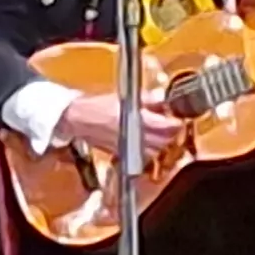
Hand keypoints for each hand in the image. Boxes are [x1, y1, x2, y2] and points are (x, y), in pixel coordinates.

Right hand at [55, 86, 181, 152]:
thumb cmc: (96, 106)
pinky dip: (149, 152)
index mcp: (137, 121)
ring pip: (156, 152)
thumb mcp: (126, 97)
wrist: (77, 119)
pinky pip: (143, 157)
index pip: (168, 128)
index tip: (178, 118)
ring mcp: (128, 148)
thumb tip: (164, 99)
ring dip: (162, 144)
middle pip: (166, 142)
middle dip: (171, 133)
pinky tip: (147, 142)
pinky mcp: (122, 154)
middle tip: (171, 124)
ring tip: (161, 133)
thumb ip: (149, 100)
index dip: (176, 123)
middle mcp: (135, 137)